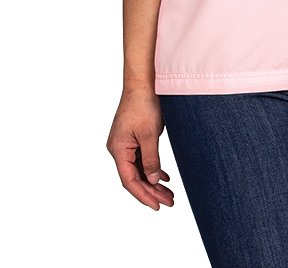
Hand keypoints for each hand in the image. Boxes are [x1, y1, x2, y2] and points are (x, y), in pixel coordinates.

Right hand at [106, 89, 174, 209]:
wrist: (143, 82)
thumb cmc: (143, 104)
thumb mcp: (150, 134)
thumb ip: (150, 159)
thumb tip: (152, 180)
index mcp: (118, 149)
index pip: (129, 180)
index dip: (143, 195)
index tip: (157, 206)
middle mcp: (118, 149)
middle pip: (134, 177)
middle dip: (151, 191)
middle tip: (169, 202)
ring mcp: (125, 143)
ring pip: (138, 169)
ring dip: (153, 181)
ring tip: (169, 193)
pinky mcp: (132, 138)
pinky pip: (141, 159)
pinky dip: (152, 168)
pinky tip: (163, 176)